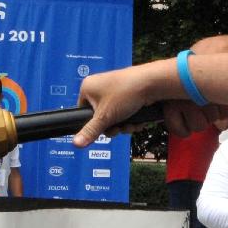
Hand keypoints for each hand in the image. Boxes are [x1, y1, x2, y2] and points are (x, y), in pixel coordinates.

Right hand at [76, 61, 225, 145]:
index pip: (82, 112)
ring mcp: (114, 89)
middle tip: (118, 128)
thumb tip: (75, 143)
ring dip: (123, 125)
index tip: (103, 128)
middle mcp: (99, 86)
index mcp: (88, 87)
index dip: (94, 124)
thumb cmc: (126, 93)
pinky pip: (123, 111)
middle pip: (100, 117)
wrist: (151, 83)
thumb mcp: (105, 117)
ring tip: (130, 124)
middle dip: (112, 126)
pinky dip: (130, 118)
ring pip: (113, 116)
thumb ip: (90, 131)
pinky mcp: (126, 93)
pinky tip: (137, 121)